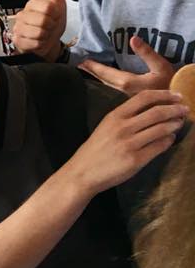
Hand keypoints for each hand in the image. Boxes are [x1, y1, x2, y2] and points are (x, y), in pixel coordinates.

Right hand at [11, 0, 66, 59]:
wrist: (48, 42)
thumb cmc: (53, 23)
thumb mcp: (58, 5)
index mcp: (31, 4)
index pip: (48, 8)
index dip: (56, 15)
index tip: (54, 17)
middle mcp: (22, 15)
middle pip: (44, 21)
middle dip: (51, 27)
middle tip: (49, 27)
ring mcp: (17, 28)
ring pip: (39, 33)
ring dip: (45, 37)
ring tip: (44, 35)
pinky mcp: (16, 41)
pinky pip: (33, 43)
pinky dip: (39, 45)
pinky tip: (37, 42)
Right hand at [64, 89, 186, 194]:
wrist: (82, 173)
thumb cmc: (95, 150)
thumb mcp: (106, 127)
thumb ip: (126, 118)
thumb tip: (153, 110)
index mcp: (114, 116)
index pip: (144, 98)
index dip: (164, 94)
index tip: (176, 95)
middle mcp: (123, 127)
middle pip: (157, 112)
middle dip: (175, 109)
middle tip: (185, 109)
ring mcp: (130, 144)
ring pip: (162, 129)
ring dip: (174, 125)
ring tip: (179, 123)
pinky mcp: (136, 160)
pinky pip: (159, 146)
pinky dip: (168, 141)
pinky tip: (169, 139)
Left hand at [78, 37, 174, 94]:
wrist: (177, 102)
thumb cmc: (170, 82)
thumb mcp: (160, 65)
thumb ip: (146, 52)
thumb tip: (132, 39)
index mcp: (127, 83)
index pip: (105, 73)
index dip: (94, 66)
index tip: (82, 61)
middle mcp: (121, 92)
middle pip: (102, 80)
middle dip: (91, 72)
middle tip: (80, 65)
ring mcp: (123, 99)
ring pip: (105, 87)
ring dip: (96, 79)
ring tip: (87, 72)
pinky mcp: (126, 102)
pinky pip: (111, 91)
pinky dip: (103, 84)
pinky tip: (101, 82)